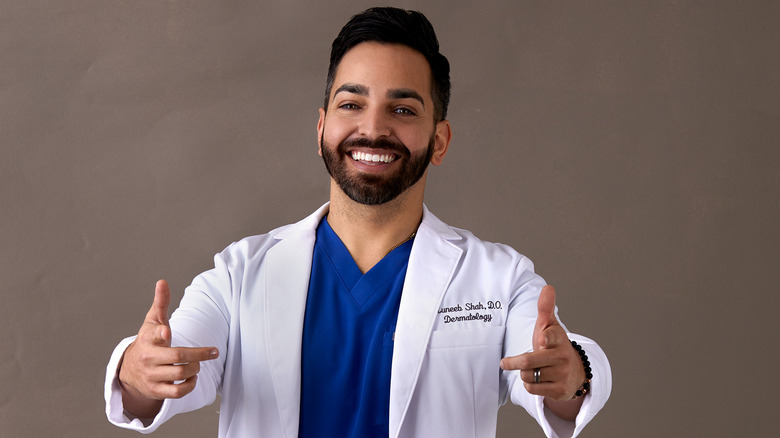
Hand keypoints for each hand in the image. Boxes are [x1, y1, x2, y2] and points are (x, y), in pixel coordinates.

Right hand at [118, 280, 218, 417]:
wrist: (129, 368)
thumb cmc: (148, 340)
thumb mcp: (152, 321)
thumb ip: (160, 303)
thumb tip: (162, 281)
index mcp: (148, 339)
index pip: (154, 335)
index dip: (161, 333)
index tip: (166, 331)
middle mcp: (148, 358)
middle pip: (178, 357)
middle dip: (199, 354)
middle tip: (213, 352)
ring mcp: (151, 376)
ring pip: (180, 374)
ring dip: (195, 368)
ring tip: (198, 363)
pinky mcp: (156, 391)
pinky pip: (177, 392)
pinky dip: (190, 385)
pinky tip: (193, 377)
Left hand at [500, 285, 585, 401]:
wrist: (574, 372)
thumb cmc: (553, 345)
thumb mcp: (549, 326)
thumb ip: (546, 308)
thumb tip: (548, 287)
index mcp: (558, 338)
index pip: (551, 336)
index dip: (545, 338)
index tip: (542, 340)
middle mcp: (562, 356)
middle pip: (528, 361)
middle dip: (514, 362)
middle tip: (505, 362)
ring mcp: (562, 374)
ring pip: (528, 375)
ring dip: (524, 373)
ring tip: (532, 369)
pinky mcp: (560, 390)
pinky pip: (532, 389)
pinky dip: (529, 385)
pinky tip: (537, 380)